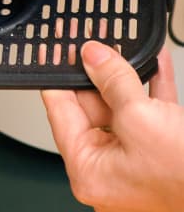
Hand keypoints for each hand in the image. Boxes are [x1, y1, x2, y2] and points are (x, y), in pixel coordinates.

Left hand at [41, 41, 183, 211]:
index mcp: (88, 172)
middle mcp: (107, 172)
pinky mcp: (160, 154)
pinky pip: (148, 114)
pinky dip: (151, 86)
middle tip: (91, 39)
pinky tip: (154, 59)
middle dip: (95, 70)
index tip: (52, 50)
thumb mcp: (139, 116)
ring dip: (125, 75)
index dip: (56, 75)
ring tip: (119, 43)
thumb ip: (111, 81)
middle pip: (90, 107)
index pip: (60, 112)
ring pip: (121, 107)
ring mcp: (134, 164)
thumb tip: (92, 56)